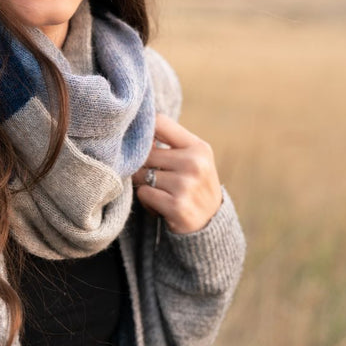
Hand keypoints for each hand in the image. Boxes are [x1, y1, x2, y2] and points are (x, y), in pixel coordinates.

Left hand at [132, 113, 222, 233]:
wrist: (210, 222)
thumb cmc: (193, 182)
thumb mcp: (192, 157)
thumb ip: (168, 140)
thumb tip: (135, 127)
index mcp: (198, 147)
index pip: (160, 122)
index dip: (144, 129)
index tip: (138, 138)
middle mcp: (195, 163)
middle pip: (146, 152)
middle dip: (142, 164)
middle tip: (154, 175)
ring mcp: (186, 185)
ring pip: (141, 174)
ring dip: (144, 184)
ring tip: (161, 191)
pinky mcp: (177, 206)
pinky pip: (144, 193)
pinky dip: (147, 200)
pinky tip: (161, 204)